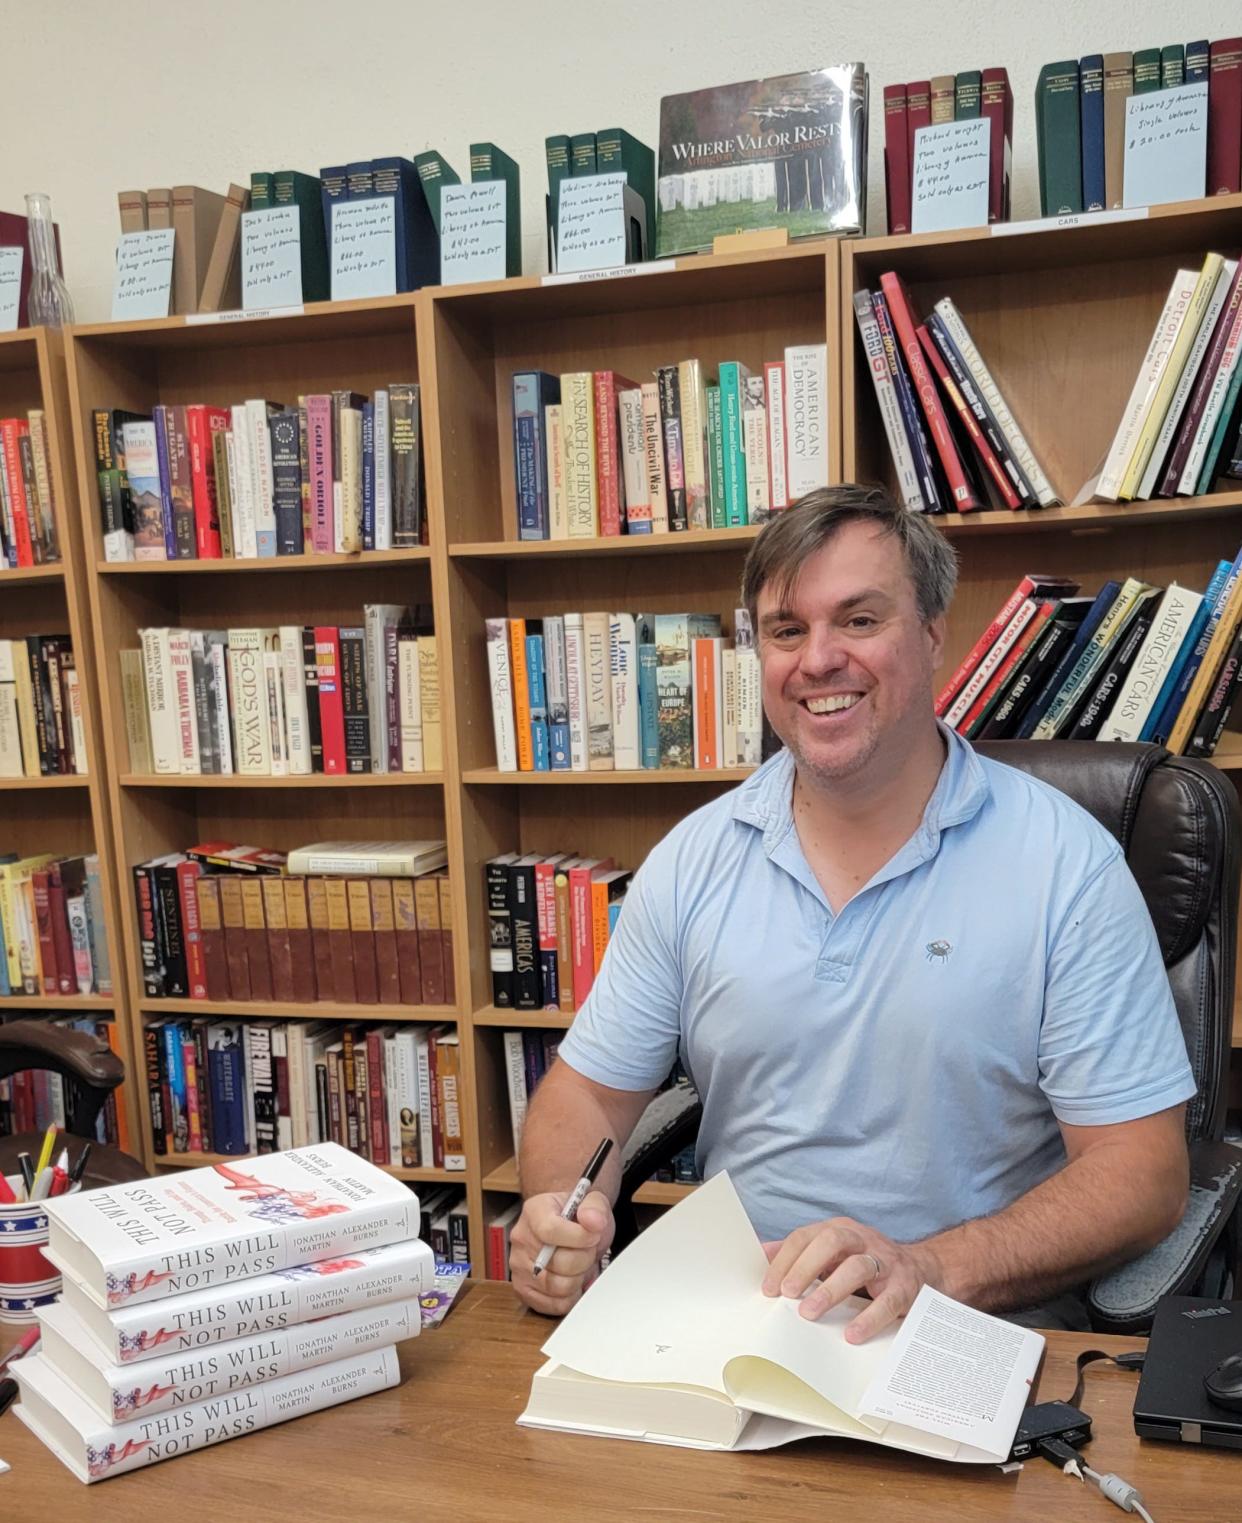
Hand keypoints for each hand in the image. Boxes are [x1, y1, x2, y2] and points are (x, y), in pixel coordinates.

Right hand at [510, 1189, 614, 1316]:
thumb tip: (593, 1221)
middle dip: (585, 1258)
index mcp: (534, 1212)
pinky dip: (571, 1296)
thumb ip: (595, 1208)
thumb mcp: (592, 1202)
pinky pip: (554, 1305)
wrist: (569, 1229)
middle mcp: (521, 1240)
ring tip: (580, 1264)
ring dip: (579, 1278)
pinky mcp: (524, 1291)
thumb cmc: (577, 1218)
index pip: (551, 1230)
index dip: (579, 1237)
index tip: (593, 1235)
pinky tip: (573, 1279)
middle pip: (559, 1263)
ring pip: (559, 1287)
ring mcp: (519, 1268)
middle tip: (588, 1250)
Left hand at [761, 1216, 942, 1342]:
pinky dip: (869, 1318)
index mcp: (839, 1229)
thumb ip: (798, 1253)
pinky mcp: (905, 1286)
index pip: (805, 1237)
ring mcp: (885, 1261)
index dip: (784, 1261)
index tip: (768, 1289)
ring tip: (809, 1313)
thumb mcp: (831, 1253)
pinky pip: (887, 1300)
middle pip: (831, 1242)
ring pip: (858, 1267)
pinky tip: (852, 1334)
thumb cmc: (864, 1263)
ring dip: (830, 1290)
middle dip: (805, 1267)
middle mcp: (862, 1239)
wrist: (921, 1269)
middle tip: (786, 1294)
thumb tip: (758, 1254)